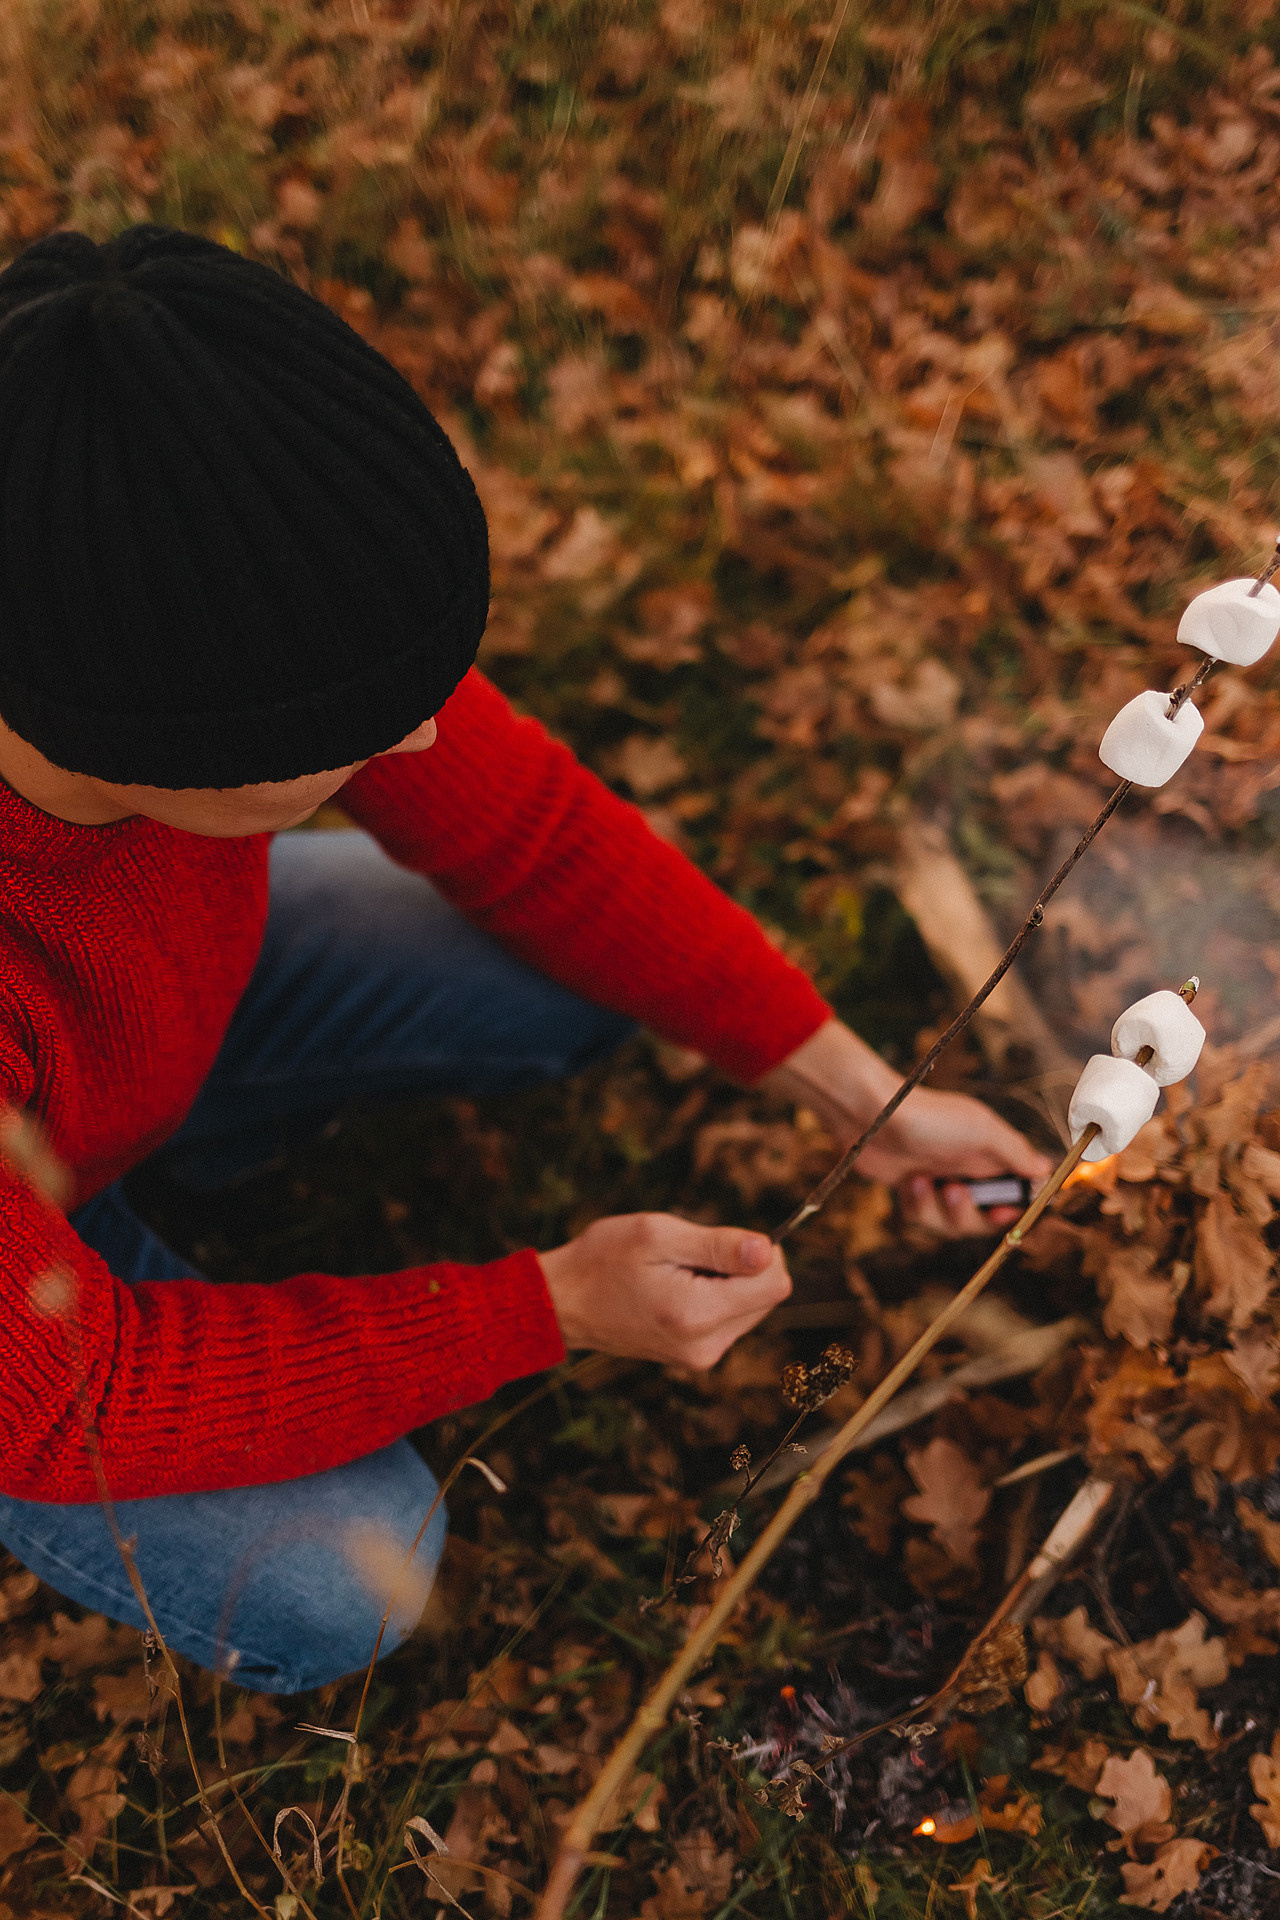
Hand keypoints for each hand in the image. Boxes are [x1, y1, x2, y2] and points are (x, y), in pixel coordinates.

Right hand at [538, 1213, 791, 1367]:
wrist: (563, 1303)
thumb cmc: (603, 1260)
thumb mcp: (657, 1235)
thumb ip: (718, 1245)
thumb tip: (768, 1250)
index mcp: (698, 1314)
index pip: (775, 1283)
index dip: (762, 1251)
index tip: (722, 1239)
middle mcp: (706, 1345)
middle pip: (768, 1296)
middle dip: (742, 1267)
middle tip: (690, 1255)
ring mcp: (701, 1357)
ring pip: (752, 1307)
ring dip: (728, 1282)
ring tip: (678, 1273)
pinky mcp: (696, 1358)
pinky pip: (730, 1319)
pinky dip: (715, 1297)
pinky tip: (676, 1289)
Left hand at [853, 1086, 1052, 1233]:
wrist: (872, 1116)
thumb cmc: (928, 1117)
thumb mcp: (982, 1130)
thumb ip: (1016, 1152)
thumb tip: (1046, 1169)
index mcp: (991, 1154)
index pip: (1017, 1193)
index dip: (1015, 1210)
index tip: (1004, 1212)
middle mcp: (969, 1170)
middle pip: (985, 1218)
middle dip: (969, 1215)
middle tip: (953, 1192)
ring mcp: (941, 1181)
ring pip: (951, 1223)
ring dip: (937, 1209)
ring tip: (921, 1180)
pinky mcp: (914, 1190)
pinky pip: (923, 1218)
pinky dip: (916, 1204)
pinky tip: (908, 1181)